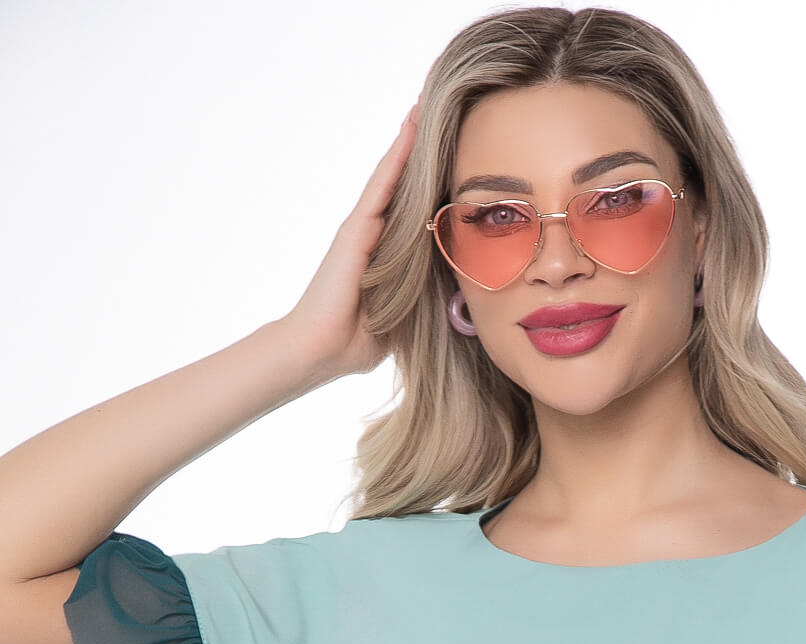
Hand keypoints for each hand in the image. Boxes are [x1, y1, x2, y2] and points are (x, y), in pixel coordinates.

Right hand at [276, 97, 422, 381]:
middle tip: (440, 111)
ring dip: (408, 140)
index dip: (429, 182)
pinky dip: (397, 157)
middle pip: (402, 183)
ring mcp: (361, 226)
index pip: (412, 209)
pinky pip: (382, 185)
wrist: (321, 350)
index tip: (450, 156)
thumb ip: (423, 297)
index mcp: (386, 252)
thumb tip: (458, 299)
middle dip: (418, 150)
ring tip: (425, 105)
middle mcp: (372, 232)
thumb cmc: (358, 342)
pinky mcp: (355, 228)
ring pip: (392, 175)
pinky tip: (411, 129)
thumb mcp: (405, 315)